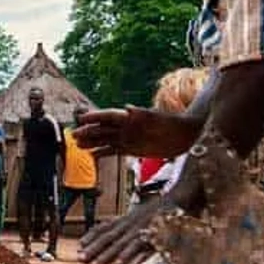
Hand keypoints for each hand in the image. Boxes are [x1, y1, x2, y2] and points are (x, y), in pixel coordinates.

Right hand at [74, 106, 200, 158]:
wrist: (189, 135)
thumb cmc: (176, 124)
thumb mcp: (160, 119)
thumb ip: (144, 114)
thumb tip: (126, 108)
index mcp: (132, 118)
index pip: (108, 116)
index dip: (94, 117)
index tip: (81, 118)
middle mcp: (127, 128)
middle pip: (103, 128)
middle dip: (89, 131)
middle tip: (73, 135)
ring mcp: (129, 138)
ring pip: (105, 140)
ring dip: (92, 142)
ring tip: (78, 145)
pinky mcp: (133, 149)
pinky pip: (113, 151)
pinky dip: (102, 153)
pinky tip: (92, 156)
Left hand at [78, 195, 169, 263]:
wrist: (178, 198)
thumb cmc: (159, 212)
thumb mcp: (139, 217)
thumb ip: (127, 226)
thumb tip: (115, 239)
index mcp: (125, 219)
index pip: (104, 227)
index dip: (91, 236)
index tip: (80, 245)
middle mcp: (129, 223)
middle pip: (107, 237)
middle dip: (93, 249)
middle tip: (80, 258)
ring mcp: (139, 228)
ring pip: (119, 243)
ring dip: (106, 254)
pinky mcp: (151, 233)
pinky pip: (137, 245)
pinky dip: (128, 253)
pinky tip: (119, 263)